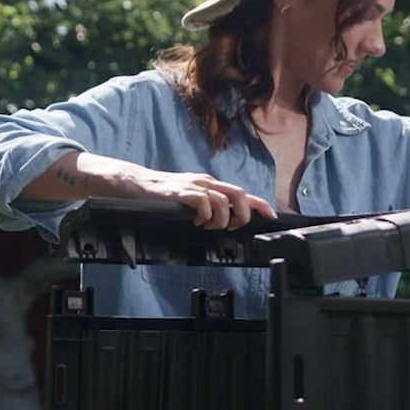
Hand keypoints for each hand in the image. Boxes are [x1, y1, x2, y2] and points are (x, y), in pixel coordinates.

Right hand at [133, 169, 277, 229]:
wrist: (138, 184)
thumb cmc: (166, 194)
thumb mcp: (194, 198)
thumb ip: (211, 207)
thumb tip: (227, 222)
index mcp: (212, 185)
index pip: (243, 193)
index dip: (260, 204)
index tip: (272, 216)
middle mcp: (208, 183)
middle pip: (239, 194)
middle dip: (241, 214)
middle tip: (230, 226)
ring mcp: (195, 186)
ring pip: (223, 200)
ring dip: (221, 218)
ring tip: (208, 225)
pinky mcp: (181, 192)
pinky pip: (203, 202)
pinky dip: (204, 215)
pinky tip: (195, 220)